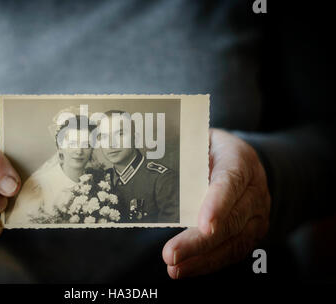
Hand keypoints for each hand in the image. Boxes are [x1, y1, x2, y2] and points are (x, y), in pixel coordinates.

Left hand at [162, 128, 270, 277]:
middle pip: (232, 219)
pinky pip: (234, 251)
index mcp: (240, 159)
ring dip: (202, 259)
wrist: (243, 159)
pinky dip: (209, 263)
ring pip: (234, 241)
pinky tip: (187, 268)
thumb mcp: (199, 139)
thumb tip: (150, 165)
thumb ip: (183, 151)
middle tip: (171, 254)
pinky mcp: (252, 231)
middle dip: (200, 241)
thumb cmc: (210, 148)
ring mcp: (257, 213)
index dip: (218, 204)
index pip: (230, 182)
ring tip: (175, 267)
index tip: (203, 225)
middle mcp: (254, 188)